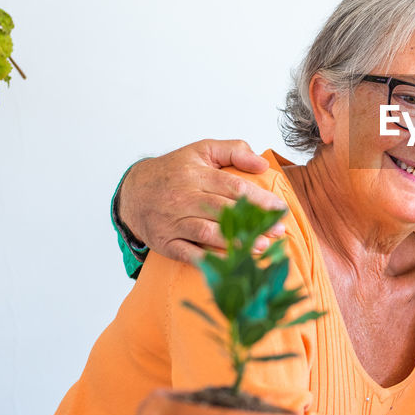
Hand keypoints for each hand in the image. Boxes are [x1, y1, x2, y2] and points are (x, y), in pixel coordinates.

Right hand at [117, 139, 286, 262]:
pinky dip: (209, 260)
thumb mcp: (202, 151)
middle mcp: (183, 198)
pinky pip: (188, 254)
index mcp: (196, 175)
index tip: (280, 209)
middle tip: (278, 231)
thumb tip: (262, 163)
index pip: (234, 187)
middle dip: (254, 223)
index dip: (260, 199)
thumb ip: (234, 150)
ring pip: (207, 233)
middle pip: (224, 211)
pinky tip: (230, 263)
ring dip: (236, 242)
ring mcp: (173, 222)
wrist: (133, 191)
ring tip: (261, 247)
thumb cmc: (175, 170)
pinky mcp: (165, 242)